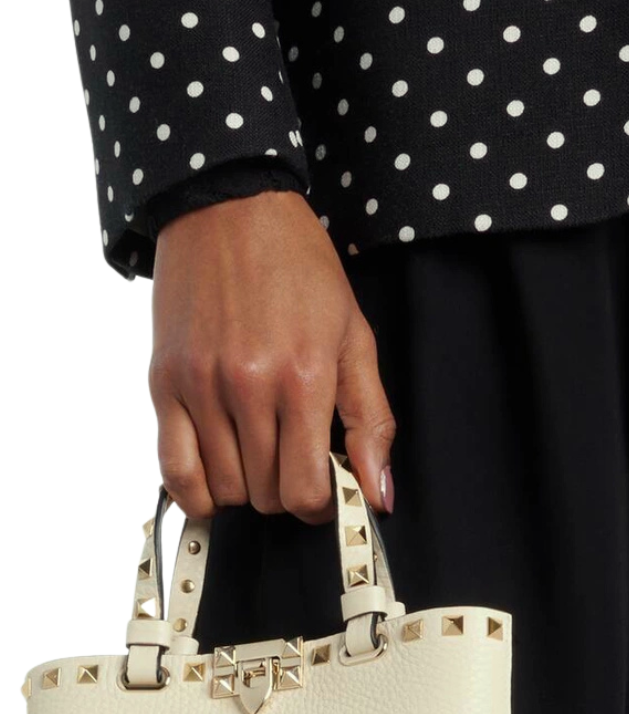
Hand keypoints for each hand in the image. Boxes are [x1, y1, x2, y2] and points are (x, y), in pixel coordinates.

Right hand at [148, 190, 395, 523]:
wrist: (231, 209)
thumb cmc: (300, 268)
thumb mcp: (355, 337)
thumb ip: (371, 420)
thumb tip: (380, 494)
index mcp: (304, 377)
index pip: (307, 490)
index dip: (321, 504)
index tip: (325, 489)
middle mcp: (249, 387)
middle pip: (266, 495)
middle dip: (286, 492)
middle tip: (294, 461)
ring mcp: (201, 387)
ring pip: (224, 489)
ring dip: (246, 488)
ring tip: (260, 455)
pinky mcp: (164, 382)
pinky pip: (173, 470)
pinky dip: (197, 492)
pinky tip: (217, 480)